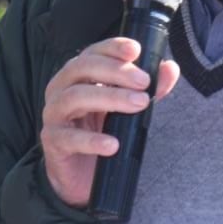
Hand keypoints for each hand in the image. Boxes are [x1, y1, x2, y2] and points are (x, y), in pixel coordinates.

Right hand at [40, 36, 179, 206]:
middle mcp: (61, 90)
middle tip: (144, 82)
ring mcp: (53, 115)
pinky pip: (69, 138)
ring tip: (138, 104)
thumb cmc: (102, 132)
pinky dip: (92, 140)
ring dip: (109, 97)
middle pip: (81, 68)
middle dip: (115, 72)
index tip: (136, 50)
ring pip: (74, 97)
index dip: (112, 47)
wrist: (83, 176)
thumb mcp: (126, 108)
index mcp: (77, 76)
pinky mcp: (53, 143)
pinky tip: (113, 144)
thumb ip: (146, 88)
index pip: (92, 53)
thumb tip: (169, 68)